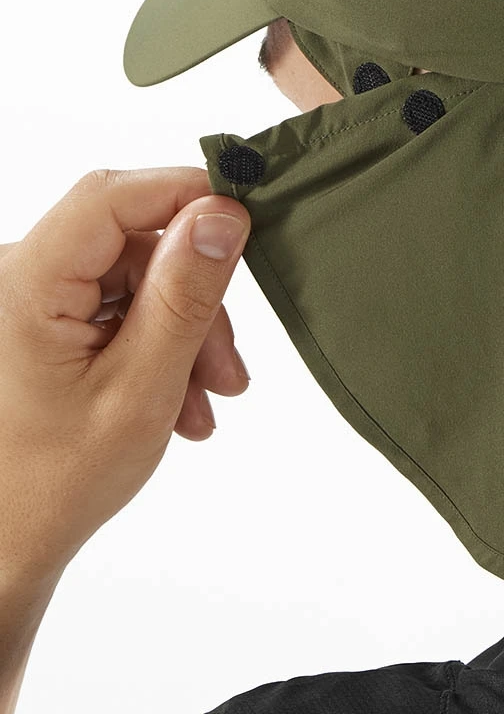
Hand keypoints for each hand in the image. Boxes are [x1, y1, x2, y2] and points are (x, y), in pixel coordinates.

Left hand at [0, 168, 251, 587]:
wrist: (5, 544)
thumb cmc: (53, 484)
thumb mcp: (141, 388)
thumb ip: (184, 295)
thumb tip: (221, 215)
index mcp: (23, 284)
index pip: (111, 197)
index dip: (185, 193)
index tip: (246, 218)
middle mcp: (19, 277)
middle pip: (135, 244)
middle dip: (196, 297)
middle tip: (228, 364)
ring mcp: (31, 297)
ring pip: (139, 276)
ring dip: (186, 330)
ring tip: (207, 396)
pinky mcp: (46, 316)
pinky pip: (122, 303)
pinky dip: (162, 342)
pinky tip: (180, 397)